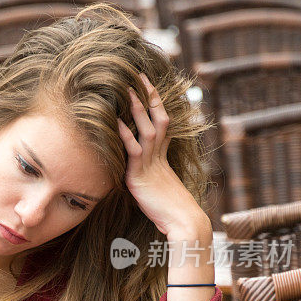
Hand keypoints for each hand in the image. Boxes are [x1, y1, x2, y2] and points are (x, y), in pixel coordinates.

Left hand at [117, 74, 206, 237]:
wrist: (185, 223)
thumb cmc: (172, 211)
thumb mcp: (159, 189)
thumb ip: (150, 177)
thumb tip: (140, 175)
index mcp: (164, 158)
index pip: (163, 124)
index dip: (156, 105)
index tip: (149, 88)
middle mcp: (159, 156)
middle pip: (157, 119)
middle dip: (149, 97)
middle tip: (138, 76)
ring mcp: (151, 164)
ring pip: (146, 129)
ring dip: (137, 109)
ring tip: (127, 89)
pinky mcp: (141, 176)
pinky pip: (133, 150)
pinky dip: (124, 136)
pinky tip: (115, 122)